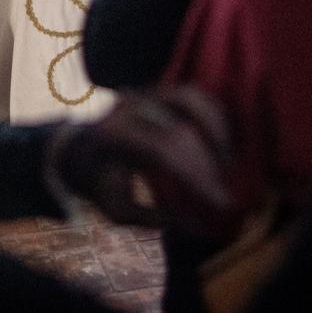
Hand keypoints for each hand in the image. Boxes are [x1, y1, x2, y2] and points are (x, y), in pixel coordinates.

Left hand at [52, 87, 234, 238]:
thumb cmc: (103, 183)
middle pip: (182, 129)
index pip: (165, 151)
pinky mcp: (158, 89)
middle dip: (209, 164)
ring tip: (228, 163)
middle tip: (225, 194)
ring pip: (190, 99)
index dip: (198, 176)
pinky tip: (223, 144)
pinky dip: (212, 115)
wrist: (82, 151)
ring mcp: (145, 92)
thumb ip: (154, 218)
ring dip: (216, 129)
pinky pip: (193, 94)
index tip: (222, 203)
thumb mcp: (118, 210)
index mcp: (116, 133)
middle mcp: (131, 106)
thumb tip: (197, 224)